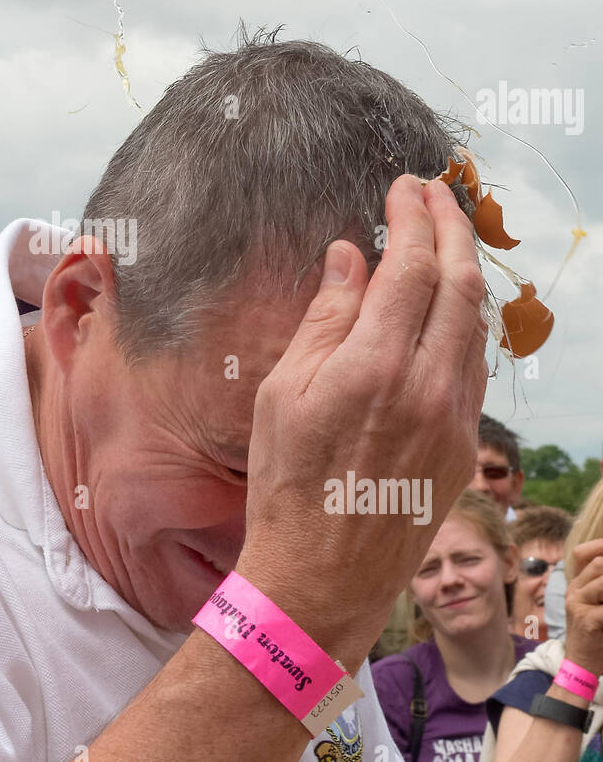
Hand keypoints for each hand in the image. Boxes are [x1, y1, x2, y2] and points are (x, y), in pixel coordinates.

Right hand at [238, 174, 488, 665]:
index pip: (411, 266)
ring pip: (477, 324)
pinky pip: (475, 366)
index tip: (406, 186)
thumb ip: (324, 319)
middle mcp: (428, 387)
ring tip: (445, 242)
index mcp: (375, 367)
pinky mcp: (465, 447)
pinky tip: (445, 312)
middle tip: (440, 194)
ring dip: (466, 273)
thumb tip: (349, 257)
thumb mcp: (284, 393)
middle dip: (455, 227)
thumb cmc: (287, 485)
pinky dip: (465, 323)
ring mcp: (455, 419)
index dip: (414, 217)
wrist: (322, 576)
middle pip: (461, 284)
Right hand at [563, 539, 602, 679]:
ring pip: (602, 581)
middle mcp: (574, 590)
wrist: (582, 664)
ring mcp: (578, 604)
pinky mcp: (587, 620)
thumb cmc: (597, 634)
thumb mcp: (598, 605)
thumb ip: (602, 587)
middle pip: (598, 563)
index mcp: (576, 584)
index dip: (600, 546)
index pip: (583, 554)